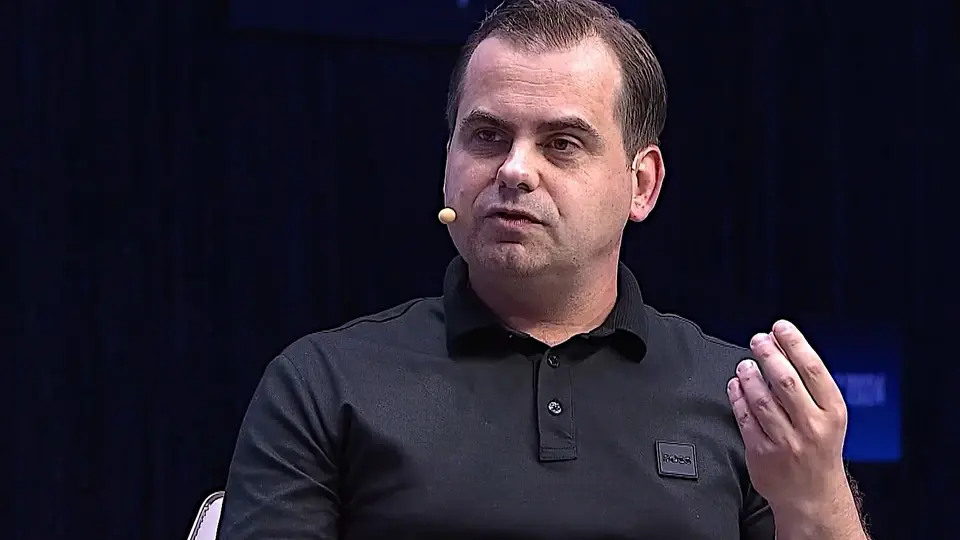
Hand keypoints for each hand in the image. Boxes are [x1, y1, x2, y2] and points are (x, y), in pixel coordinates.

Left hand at [726, 319, 849, 514]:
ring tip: (745, 364)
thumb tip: (783, 345)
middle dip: (768, 354)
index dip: (795, 343)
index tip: (780, 327)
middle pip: (785, 381)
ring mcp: (786, 441)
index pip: (813, 369)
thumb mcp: (829, 416)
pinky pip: (745, 418)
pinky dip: (737, 397)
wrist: (813, 496)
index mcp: (833, 412)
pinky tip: (735, 386)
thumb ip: (810, 385)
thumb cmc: (819, 448)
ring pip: (761, 399)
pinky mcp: (762, 453)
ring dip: (749, 375)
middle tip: (757, 340)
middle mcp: (812, 426)